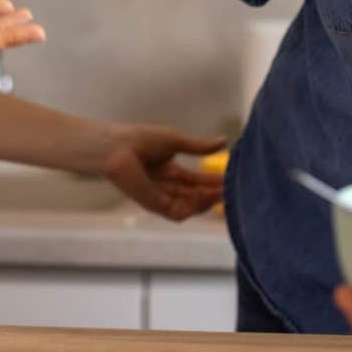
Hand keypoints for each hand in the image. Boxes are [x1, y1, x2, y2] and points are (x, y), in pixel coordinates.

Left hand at [98, 123, 226, 220]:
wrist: (118, 148)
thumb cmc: (140, 139)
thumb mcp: (176, 141)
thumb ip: (199, 146)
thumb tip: (225, 141)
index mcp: (168, 169)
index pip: (196, 179)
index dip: (213, 179)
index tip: (231, 176)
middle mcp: (166, 186)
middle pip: (195, 195)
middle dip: (214, 192)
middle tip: (232, 187)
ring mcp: (161, 197)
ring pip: (191, 207)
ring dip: (207, 201)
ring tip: (222, 191)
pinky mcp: (156, 206)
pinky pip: (181, 212)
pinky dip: (194, 207)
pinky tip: (204, 195)